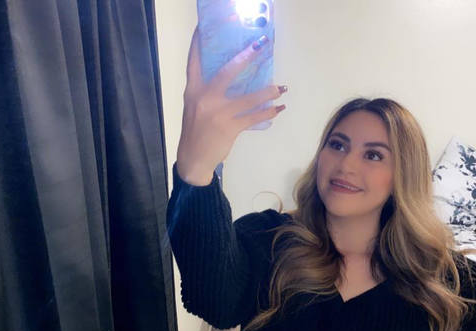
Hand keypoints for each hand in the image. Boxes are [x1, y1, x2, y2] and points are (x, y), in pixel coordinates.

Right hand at [176, 28, 286, 185]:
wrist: (193, 160)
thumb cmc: (196, 132)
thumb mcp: (195, 108)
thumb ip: (207, 92)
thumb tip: (230, 78)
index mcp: (193, 91)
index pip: (194, 61)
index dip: (199, 43)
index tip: (205, 26)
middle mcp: (204, 98)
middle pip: (228, 71)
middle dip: (246, 57)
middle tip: (261, 44)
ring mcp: (218, 113)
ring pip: (248, 97)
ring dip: (268, 91)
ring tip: (282, 88)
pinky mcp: (229, 127)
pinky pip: (254, 117)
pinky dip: (268, 112)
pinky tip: (279, 108)